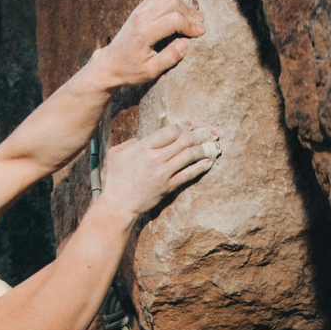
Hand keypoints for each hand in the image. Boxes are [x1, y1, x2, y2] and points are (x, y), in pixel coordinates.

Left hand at [95, 0, 205, 88]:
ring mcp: (140, 9)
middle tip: (200, 22)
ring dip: (184, 0)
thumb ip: (169, 58)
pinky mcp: (140, 7)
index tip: (200, 32)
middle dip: (190, 11)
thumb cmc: (130, 70)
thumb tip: (185, 43)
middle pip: (172, 2)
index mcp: (144, 33)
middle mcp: (141, 17)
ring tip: (195, 10)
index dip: (190, 25)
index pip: (173, 20)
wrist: (110, 62)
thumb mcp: (150, 71)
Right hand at [99, 121, 221, 220]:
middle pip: (184, 141)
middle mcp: (155, 158)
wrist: (118, 205)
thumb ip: (129, 143)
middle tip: (212, 131)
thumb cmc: (115, 179)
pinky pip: (188, 174)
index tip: (191, 125)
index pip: (169, 131)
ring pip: (189, 156)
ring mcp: (163, 173)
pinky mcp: (168, 186)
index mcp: (143, 147)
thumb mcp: (114, 154)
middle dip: (200, 134)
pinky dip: (201, 167)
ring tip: (216, 145)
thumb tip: (140, 139)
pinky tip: (209, 161)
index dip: (183, 126)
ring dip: (205, 149)